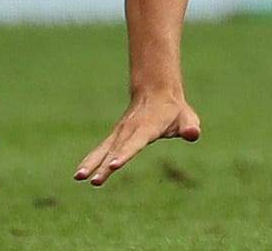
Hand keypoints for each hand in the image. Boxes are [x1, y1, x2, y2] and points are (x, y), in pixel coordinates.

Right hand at [75, 93, 200, 186]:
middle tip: (93, 181)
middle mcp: (130, 130)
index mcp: (148, 128)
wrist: (156, 91)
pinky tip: (80, 173)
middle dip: (104, 165)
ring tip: (79, 177)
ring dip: (91, 163)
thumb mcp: (187, 117)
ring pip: (104, 149)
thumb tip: (193, 134)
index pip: (135, 143)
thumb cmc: (174, 110)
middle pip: (115, 150)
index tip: (114, 165)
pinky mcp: (115, 136)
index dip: (125, 154)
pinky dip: (90, 160)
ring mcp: (120, 132)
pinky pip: (101, 149)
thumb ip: (190, 127)